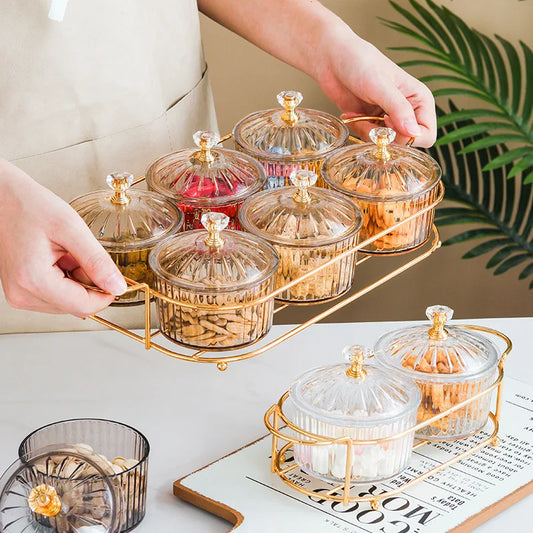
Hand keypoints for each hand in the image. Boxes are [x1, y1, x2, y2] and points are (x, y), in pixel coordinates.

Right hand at [0, 160, 126, 316]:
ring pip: (69, 302)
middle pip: (77, 306)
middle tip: (80, 254)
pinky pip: (57, 294)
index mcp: (33, 280)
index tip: (115, 277)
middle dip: (89, 283)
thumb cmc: (29, 206)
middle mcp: (23, 294)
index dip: (106, 294)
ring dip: (78, 280)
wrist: (2, 198)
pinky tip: (58, 258)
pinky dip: (66, 278)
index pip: (84, 307)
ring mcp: (20, 294)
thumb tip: (118, 287)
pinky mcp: (22, 290)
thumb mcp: (71, 228)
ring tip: (65, 253)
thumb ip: (97, 261)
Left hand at [313, 24, 435, 146]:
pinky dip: (360, 131)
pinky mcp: (372, 123)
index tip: (387, 121)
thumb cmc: (360, 62)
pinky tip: (352, 115)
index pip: (426, 134)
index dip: (408, 136)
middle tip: (370, 120)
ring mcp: (389, 118)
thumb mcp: (380, 86)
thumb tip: (414, 133)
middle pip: (406, 143)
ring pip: (386, 144)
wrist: (332, 58)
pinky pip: (370, 140)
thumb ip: (398, 110)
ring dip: (369, 134)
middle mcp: (408, 111)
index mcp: (420, 99)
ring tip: (358, 115)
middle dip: (386, 137)